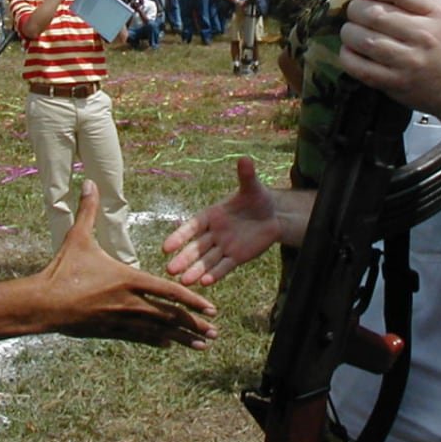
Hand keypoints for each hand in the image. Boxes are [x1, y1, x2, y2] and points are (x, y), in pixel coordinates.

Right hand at [43, 181, 217, 348]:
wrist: (43, 303)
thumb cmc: (62, 269)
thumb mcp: (78, 237)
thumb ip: (88, 210)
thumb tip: (89, 182)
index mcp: (128, 279)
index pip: (168, 291)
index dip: (192, 299)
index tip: (211, 306)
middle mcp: (130, 302)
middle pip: (170, 316)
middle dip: (195, 324)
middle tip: (216, 333)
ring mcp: (121, 319)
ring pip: (158, 332)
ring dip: (182, 338)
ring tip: (202, 345)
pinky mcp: (110, 331)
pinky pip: (140, 337)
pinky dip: (157, 341)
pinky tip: (170, 345)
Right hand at [163, 158, 279, 285]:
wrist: (274, 216)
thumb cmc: (258, 199)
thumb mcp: (252, 188)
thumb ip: (246, 176)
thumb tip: (244, 158)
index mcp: (212, 215)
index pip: (192, 227)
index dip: (180, 236)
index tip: (166, 247)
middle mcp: (214, 233)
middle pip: (196, 248)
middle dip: (184, 258)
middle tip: (170, 270)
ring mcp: (224, 246)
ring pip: (207, 260)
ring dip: (196, 270)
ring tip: (185, 281)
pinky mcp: (236, 257)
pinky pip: (224, 266)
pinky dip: (215, 274)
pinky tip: (205, 282)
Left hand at [339, 0, 440, 116]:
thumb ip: (411, 0)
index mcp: (436, 12)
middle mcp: (423, 35)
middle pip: (373, 13)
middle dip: (355, 9)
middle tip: (355, 12)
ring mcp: (409, 61)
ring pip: (362, 38)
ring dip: (349, 32)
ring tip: (353, 31)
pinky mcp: (395, 83)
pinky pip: (358, 66)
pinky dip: (347, 55)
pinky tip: (352, 51)